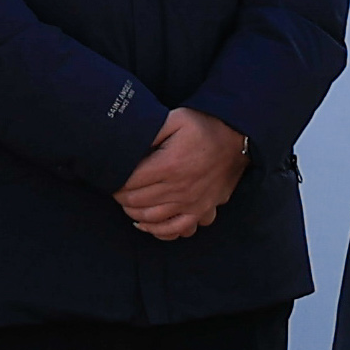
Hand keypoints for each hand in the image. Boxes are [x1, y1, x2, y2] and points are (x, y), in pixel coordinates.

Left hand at [116, 105, 250, 240]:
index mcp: (170, 165)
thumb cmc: (204, 126)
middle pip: (138, 202)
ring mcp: (192, 203)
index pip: (130, 183)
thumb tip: (129, 144)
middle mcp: (180, 189)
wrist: (238, 138)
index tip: (111, 178)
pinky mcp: (203, 211)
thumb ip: (150, 130)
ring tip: (128, 204)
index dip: (115, 182)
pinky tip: (147, 224)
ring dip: (134, 214)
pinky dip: (159, 232)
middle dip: (121, 198)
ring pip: (153, 219)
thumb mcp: (175, 118)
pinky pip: (178, 230)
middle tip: (116, 190)